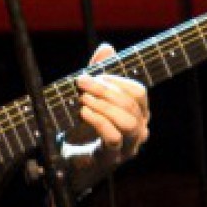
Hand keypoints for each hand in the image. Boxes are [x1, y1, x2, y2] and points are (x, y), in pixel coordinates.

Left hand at [65, 43, 150, 179]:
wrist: (68, 158)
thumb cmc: (83, 125)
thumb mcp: (90, 96)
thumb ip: (99, 73)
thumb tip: (107, 47)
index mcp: (138, 112)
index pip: (138, 92)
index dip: (117, 80)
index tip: (94, 75)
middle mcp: (139, 130)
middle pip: (130, 104)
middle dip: (104, 90)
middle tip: (82, 83)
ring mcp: (129, 146)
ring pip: (127, 121)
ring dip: (103, 106)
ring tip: (82, 99)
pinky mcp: (113, 158)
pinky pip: (114, 138)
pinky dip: (98, 121)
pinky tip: (83, 113)